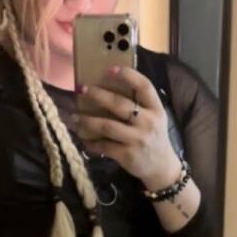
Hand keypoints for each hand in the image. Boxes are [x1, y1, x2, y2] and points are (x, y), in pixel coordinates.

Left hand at [71, 65, 182, 191]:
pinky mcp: (128, 155)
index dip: (128, 75)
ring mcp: (137, 139)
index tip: (110, 69)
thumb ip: (139, 105)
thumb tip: (110, 87)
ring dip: (88, 120)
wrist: (162, 167)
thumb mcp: (155, 118)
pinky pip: (104, 146)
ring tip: (75, 117)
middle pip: (119, 104)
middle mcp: (148, 122)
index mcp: (156, 109)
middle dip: (98, 95)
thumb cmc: (154, 137)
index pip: (144, 86)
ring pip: (107, 126)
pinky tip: (83, 138)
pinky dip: (91, 142)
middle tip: (82, 90)